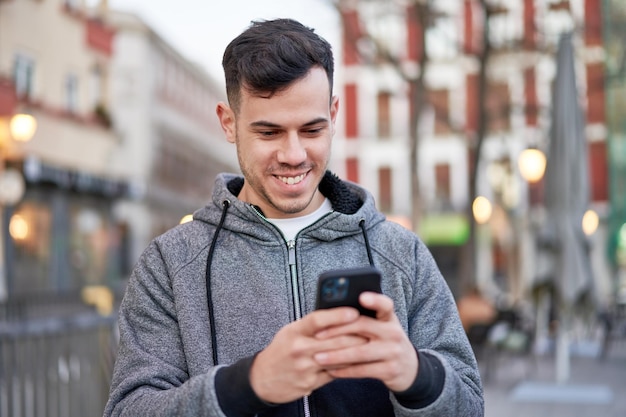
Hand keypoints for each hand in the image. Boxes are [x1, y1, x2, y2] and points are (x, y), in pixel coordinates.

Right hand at [250, 307, 365, 403]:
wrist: (262, 378)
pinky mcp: (310, 383)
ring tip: (371, 345)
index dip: (337, 315)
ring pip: (338, 358)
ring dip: (357, 352)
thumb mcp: (291, 331)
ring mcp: (305, 367)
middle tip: (373, 330)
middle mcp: (299, 348)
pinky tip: (359, 362)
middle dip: (357, 335)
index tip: (354, 311)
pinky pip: (335, 374)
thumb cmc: (282, 350)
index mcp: (294, 331)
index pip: (317, 319)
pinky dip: (348, 367)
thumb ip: (312, 325)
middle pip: (334, 340)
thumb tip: (338, 315)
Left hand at [312, 292, 418, 391]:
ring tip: (317, 357)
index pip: (385, 304)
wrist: (408, 368)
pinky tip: (330, 370)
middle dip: (337, 330)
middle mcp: (393, 332)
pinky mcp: (390, 370)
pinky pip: (362, 370)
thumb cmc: (384, 341)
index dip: (375, 300)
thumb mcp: (381, 326)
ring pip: (360, 352)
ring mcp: (393, 352)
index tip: (361, 296)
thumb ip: (364, 319)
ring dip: (336, 356)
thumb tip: (331, 312)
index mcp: (389, 317)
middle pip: (363, 326)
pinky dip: (344, 371)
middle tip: (317, 335)